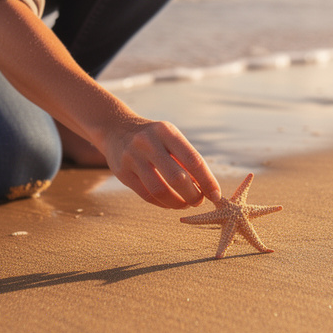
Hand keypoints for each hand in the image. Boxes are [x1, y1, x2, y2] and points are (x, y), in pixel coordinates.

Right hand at [102, 117, 220, 208]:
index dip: (208, 181)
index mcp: (166, 132)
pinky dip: (163, 203)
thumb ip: (187, 159)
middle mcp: (148, 143)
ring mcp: (132, 158)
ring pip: (160, 190)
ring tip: (185, 204)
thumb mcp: (170, 137)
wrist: (116, 129)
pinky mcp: (122, 173)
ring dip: (178, 203)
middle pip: (177, 178)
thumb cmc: (154, 138)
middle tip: (199, 201)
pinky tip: (170, 203)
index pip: (194, 160)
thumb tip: (208, 188)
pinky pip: (147, 195)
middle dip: (193, 195)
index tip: (216, 195)